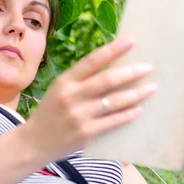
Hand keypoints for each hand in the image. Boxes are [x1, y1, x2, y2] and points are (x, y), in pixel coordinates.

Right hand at [20, 36, 156, 162]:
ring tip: (151, 88)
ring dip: (136, 94)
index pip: (92, 61)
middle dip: (130, 72)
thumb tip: (113, 69)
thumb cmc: (50, 113)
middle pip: (107, 80)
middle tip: (147, 67)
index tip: (131, 41)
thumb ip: (80, 81)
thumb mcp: (58, 91)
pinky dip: (128, 114)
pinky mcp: (85, 133)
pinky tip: (139, 109)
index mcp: (64, 81)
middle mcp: (71, 96)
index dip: (112, 50)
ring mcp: (78, 115)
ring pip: (114, 101)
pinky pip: (113, 121)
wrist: (33, 142)